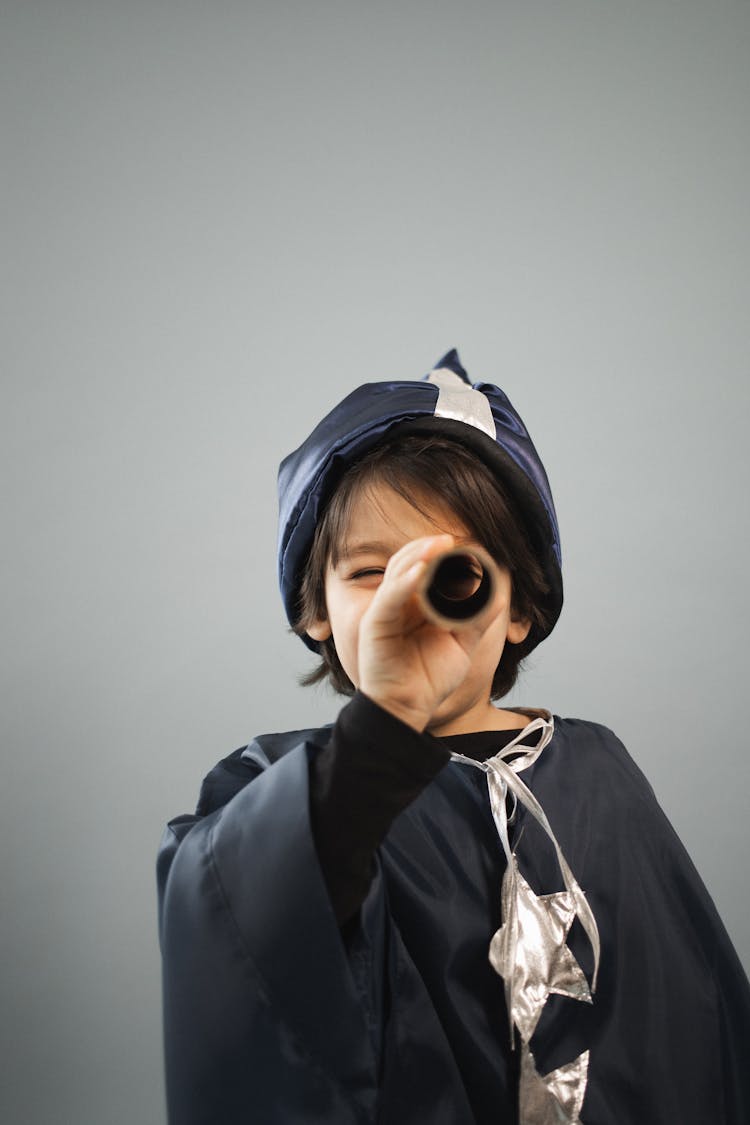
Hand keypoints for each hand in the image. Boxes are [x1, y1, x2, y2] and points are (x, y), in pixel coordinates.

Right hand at [357, 534, 503, 731]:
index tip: (469, 546)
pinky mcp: (375, 624)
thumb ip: (477, 618)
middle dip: (431, 548)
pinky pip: (388, 598)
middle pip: (410, 561)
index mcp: (416, 602)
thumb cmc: (430, 677)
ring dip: (418, 556)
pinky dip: (404, 582)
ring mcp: (385, 610)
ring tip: (439, 546)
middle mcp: (398, 601)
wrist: (410, 709)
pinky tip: (420, 572)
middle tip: (453, 540)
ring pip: (398, 572)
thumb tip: (500, 593)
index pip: (427, 566)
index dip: (445, 554)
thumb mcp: (462, 643)